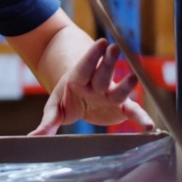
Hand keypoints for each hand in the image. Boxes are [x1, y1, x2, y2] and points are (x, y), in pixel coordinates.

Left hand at [30, 38, 153, 134]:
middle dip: (108, 62)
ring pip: (118, 89)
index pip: (84, 66)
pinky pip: (132, 112)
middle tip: (114, 48)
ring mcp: (110, 96)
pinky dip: (141, 118)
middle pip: (102, 73)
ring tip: (133, 76)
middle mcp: (97, 86)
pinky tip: (149, 127)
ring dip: (126, 84)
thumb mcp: (55, 109)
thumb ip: (47, 122)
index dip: (92, 56)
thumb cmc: (66, 99)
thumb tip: (32, 138)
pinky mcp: (120, 108)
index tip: (102, 43)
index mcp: (78, 80)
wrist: (80, 99)